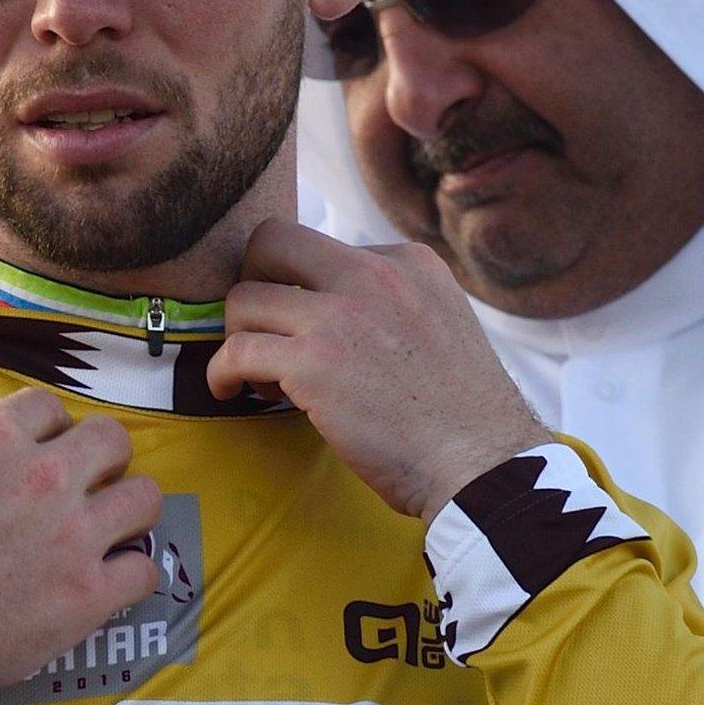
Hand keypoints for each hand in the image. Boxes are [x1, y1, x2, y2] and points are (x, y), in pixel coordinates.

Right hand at [0, 388, 161, 699]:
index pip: (50, 407)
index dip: (50, 432)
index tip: (47, 453)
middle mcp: (42, 477)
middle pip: (112, 439)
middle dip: (104, 459)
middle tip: (92, 485)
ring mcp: (73, 534)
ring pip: (145, 496)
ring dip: (130, 511)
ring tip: (112, 530)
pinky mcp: (90, 592)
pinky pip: (145, 568)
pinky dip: (130, 576)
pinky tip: (110, 583)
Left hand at [208, 218, 548, 521]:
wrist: (481, 463)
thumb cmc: (464, 416)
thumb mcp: (443, 323)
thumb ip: (394, 304)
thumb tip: (336, 316)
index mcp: (408, 262)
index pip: (325, 249)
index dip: (305, 291)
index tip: (308, 331)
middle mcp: (373, 273)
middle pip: (272, 241)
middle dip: (253, 281)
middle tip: (260, 327)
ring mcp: (340, 314)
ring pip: (244, 298)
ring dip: (238, 337)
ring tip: (256, 376)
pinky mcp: (313, 361)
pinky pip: (236, 350)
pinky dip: (221, 372)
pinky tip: (232, 390)